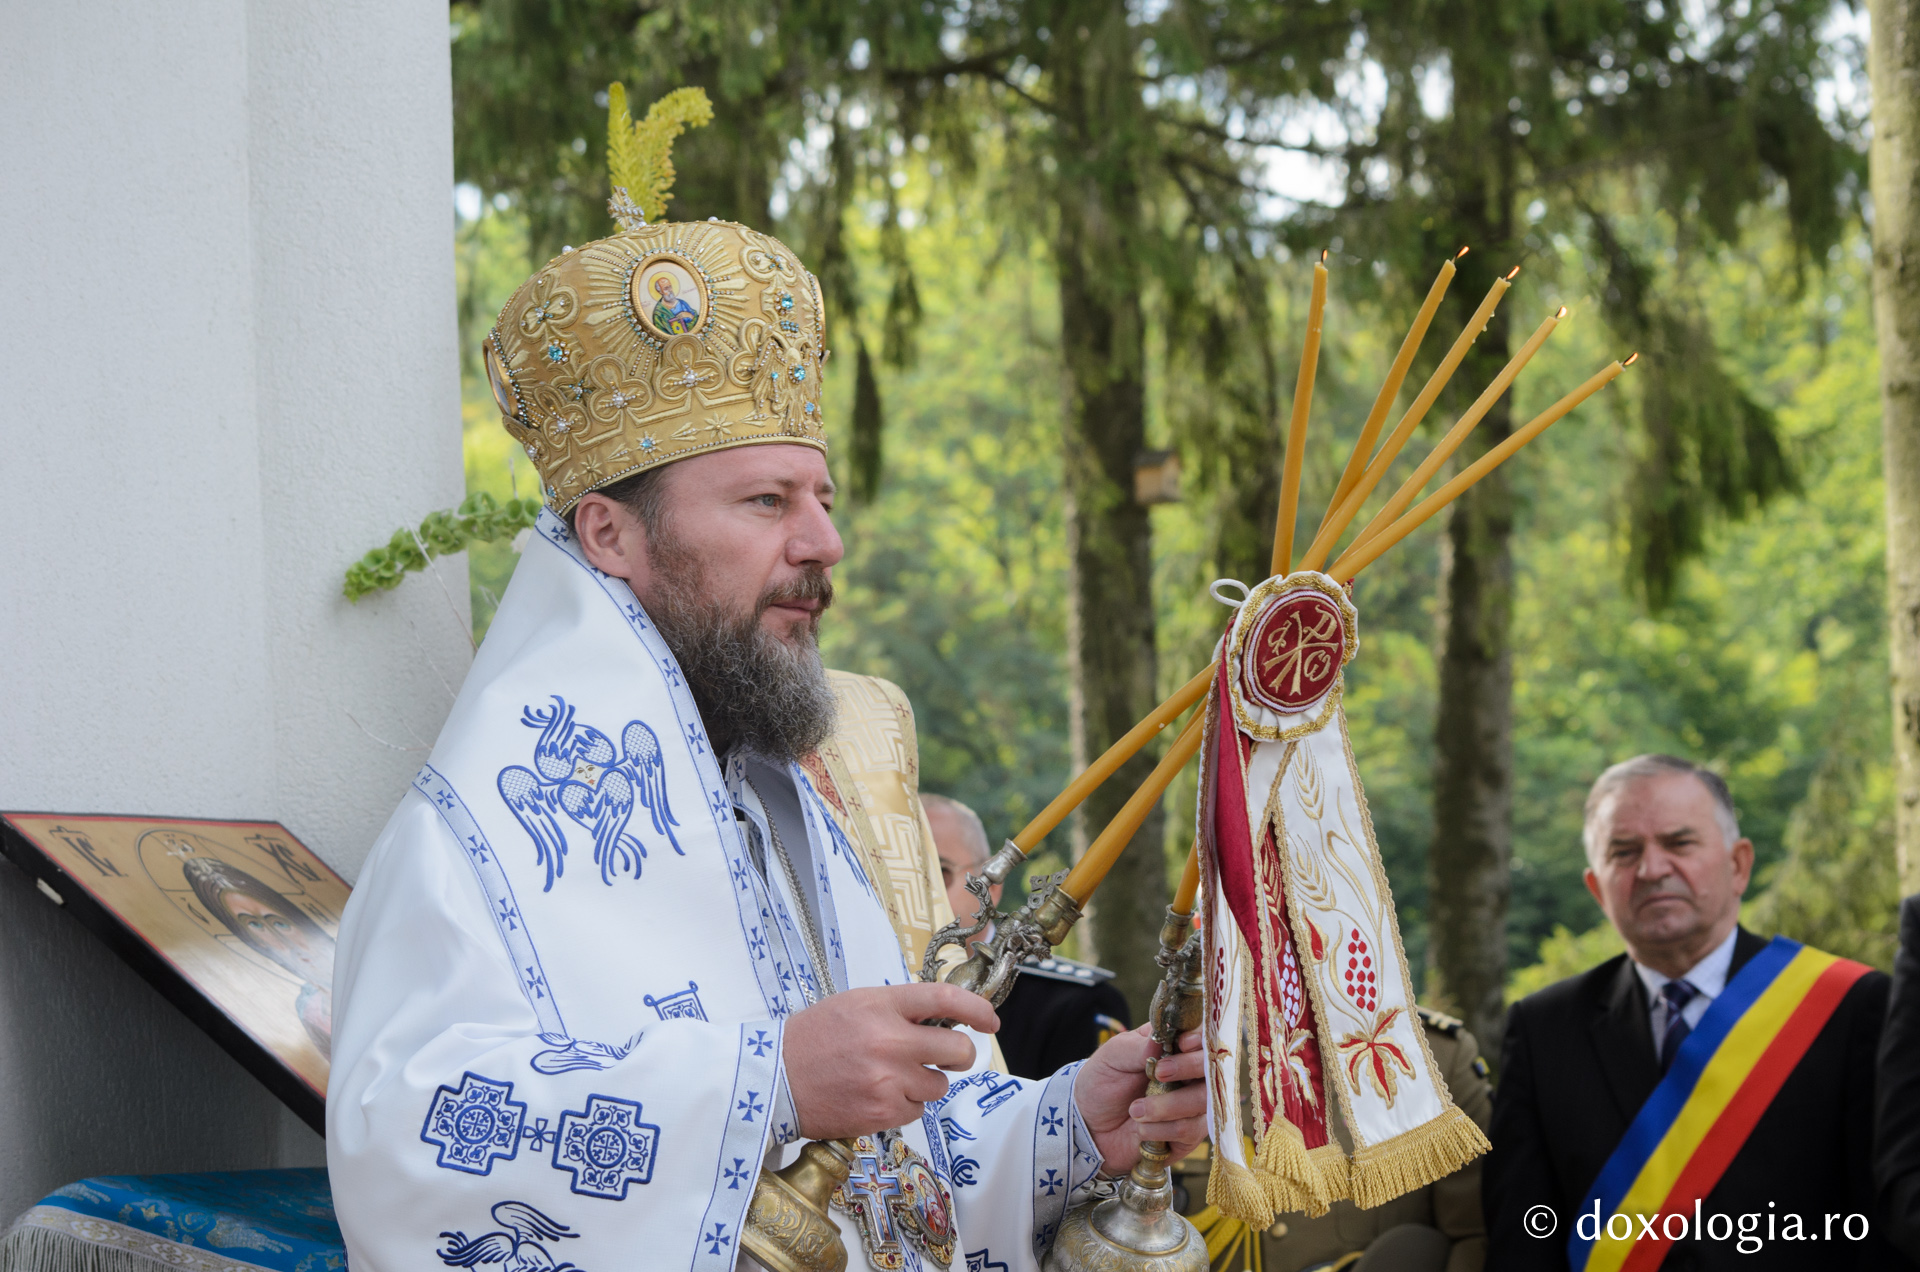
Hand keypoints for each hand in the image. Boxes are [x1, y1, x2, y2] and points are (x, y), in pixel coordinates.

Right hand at [783, 984, 998, 1139]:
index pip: (945, 1000)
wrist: (775, 1079)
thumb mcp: (855, 1005)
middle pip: (957, 1050)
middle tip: (945, 1057)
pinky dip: (905, 1105)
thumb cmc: (813, 1038)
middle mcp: (890, 1040)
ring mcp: (888, 1079)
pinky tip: (878, 1096)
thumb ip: (898, 1008)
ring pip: (939, 1085)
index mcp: (882, 1004)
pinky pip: (917, 1110)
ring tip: (892, 1078)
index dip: (977, 1010)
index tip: (990, 1021)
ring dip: (925, 1083)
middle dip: (958, 1056)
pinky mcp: (883, 1112)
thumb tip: (943, 1019)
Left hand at [1073, 1025, 1207, 1174]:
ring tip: (1135, 1110)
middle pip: (1213, 1067)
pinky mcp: (1189, 1134)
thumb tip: (1160, 1038)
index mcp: (1174, 1047)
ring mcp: (1193, 1105)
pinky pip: (1189, 1130)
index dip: (1201, 1039)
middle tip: (1158, 1073)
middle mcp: (1190, 1075)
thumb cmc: (1102, 1083)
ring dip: (1167, 1106)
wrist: (1089, 1128)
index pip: (1204, 1037)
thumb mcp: (1113, 1057)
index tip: (1183, 1044)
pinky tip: (1142, 1130)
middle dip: (1187, 1068)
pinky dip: (1162, 1129)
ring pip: (1203, 1101)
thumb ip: (1138, 1047)